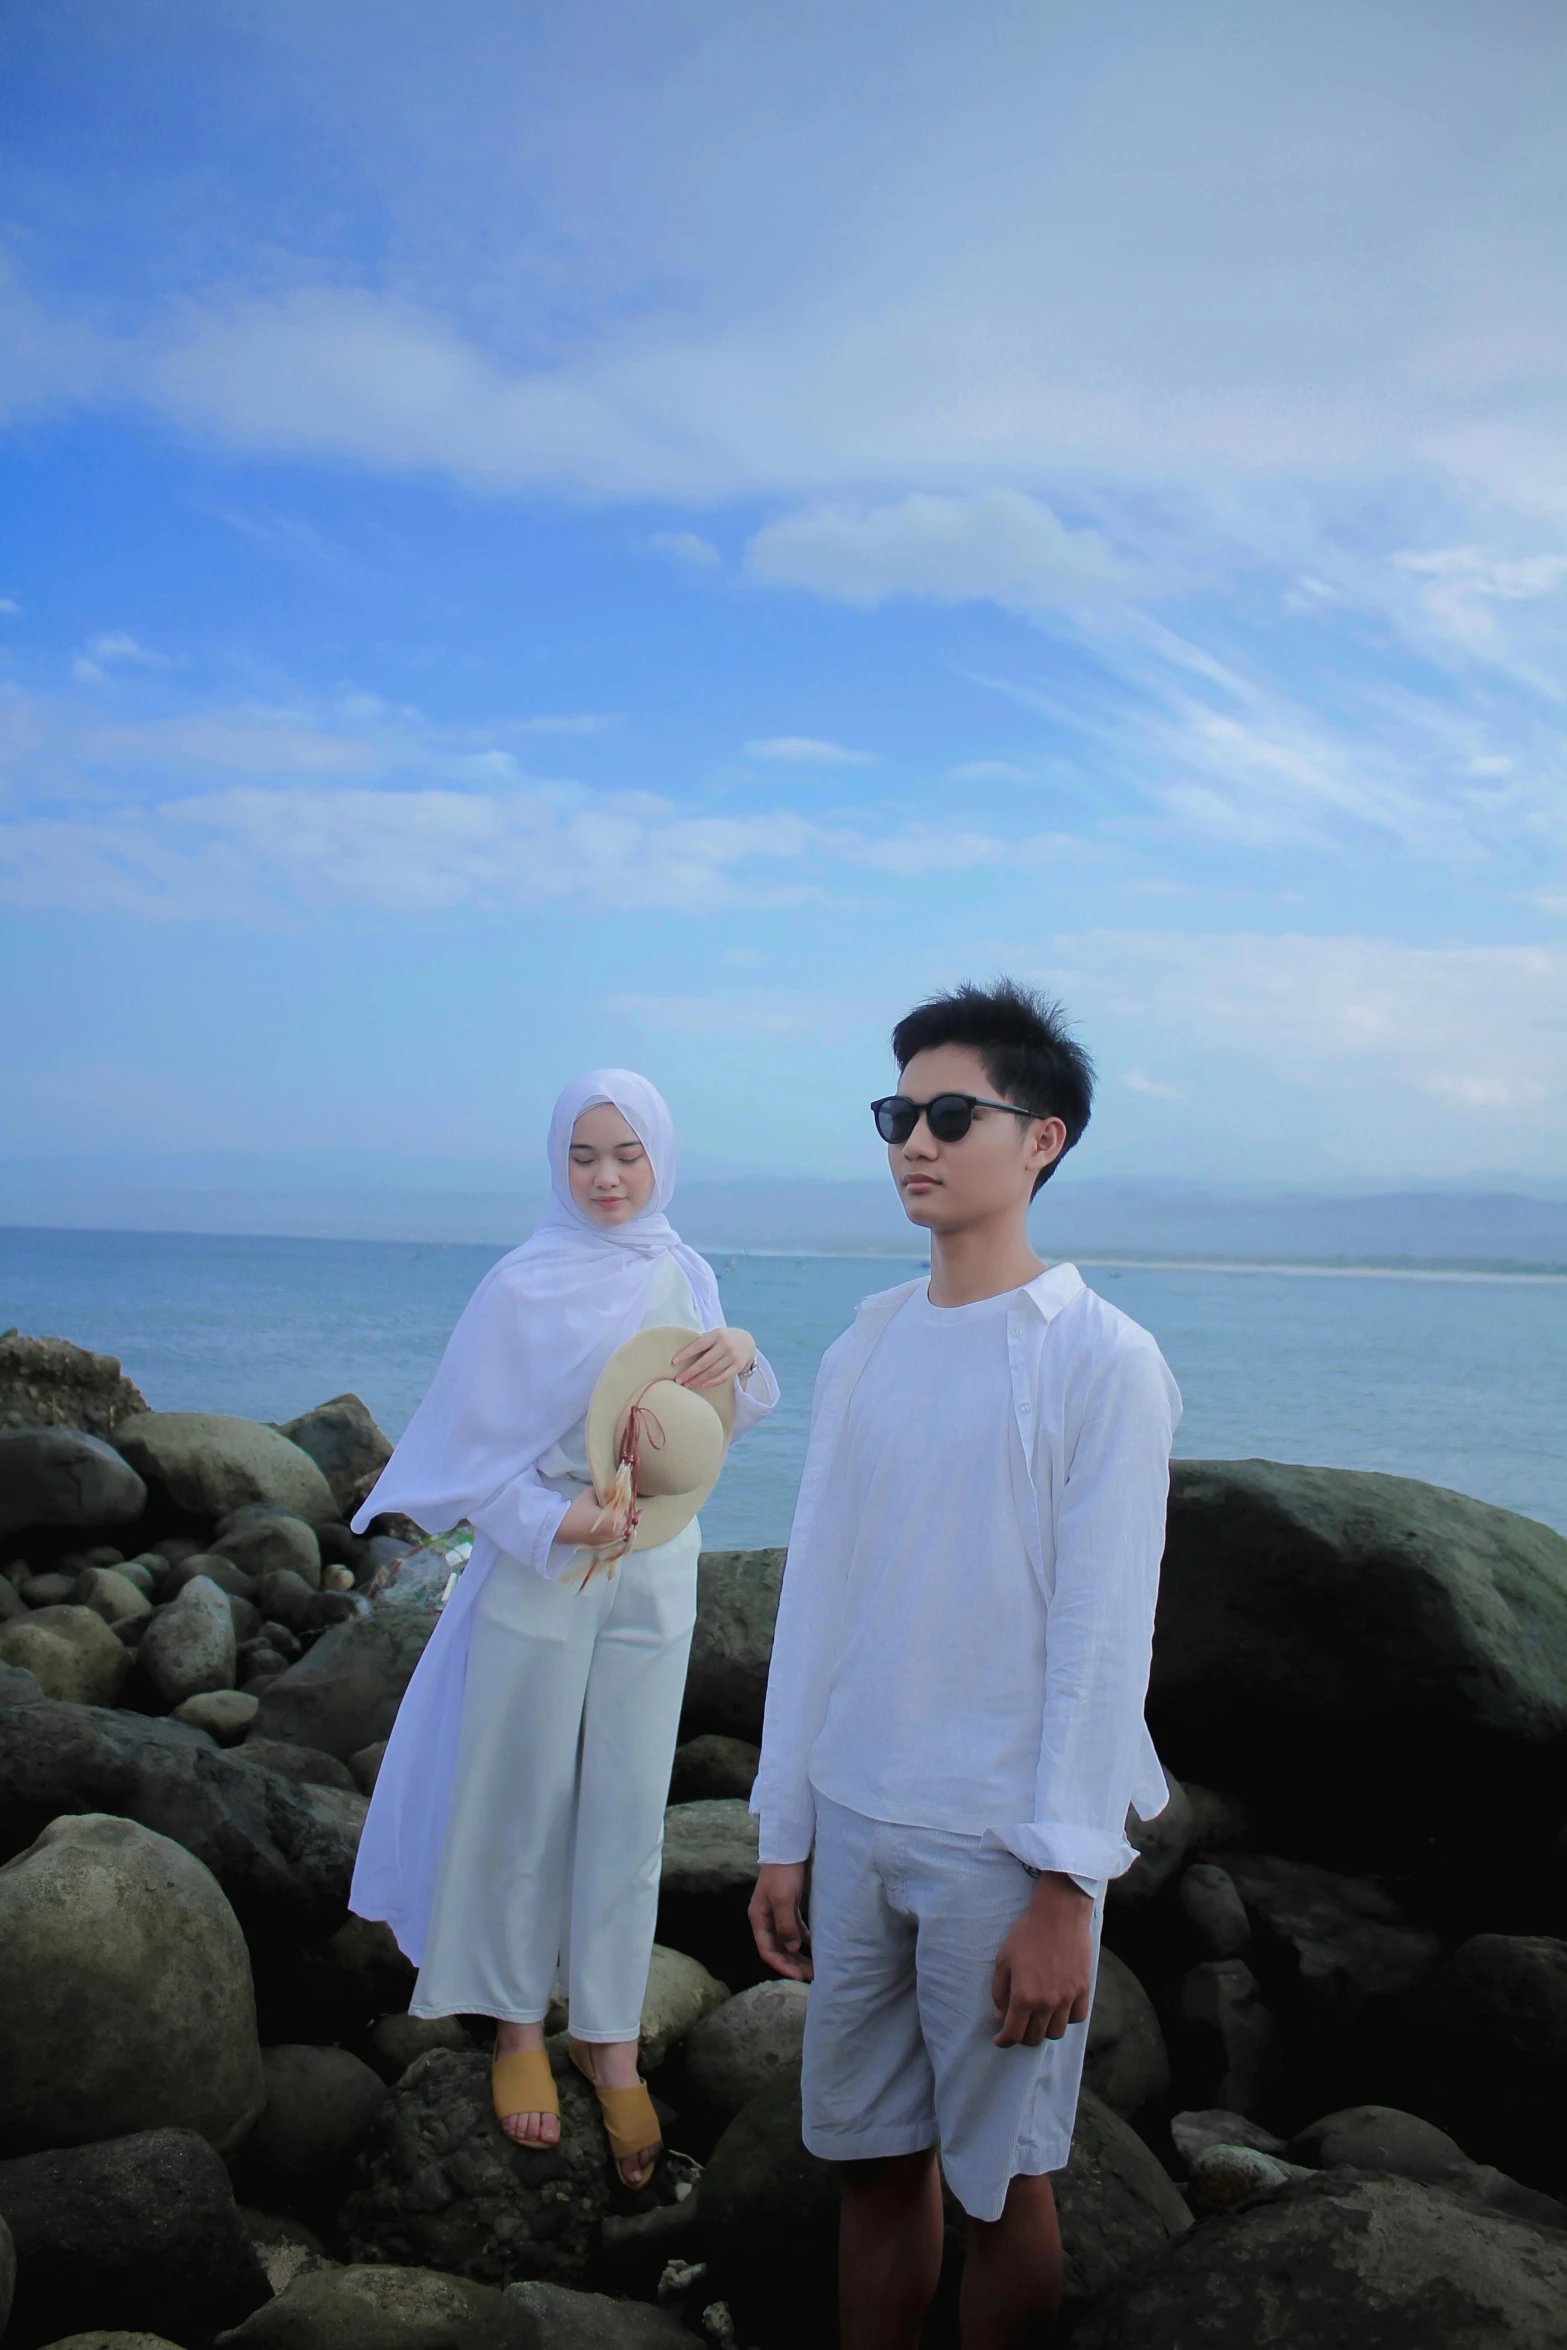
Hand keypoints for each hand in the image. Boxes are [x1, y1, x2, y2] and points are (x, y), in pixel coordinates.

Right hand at [555, 1490, 632, 1547]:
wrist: (562, 1529)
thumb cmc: (577, 1511)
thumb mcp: (591, 1494)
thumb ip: (605, 1491)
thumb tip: (614, 1490)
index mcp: (615, 1519)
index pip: (629, 1510)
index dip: (633, 1505)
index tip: (639, 1504)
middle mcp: (616, 1532)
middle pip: (630, 1522)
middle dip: (633, 1517)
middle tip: (640, 1512)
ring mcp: (610, 1540)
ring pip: (625, 1531)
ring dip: (628, 1525)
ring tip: (633, 1519)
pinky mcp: (604, 1545)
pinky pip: (617, 1537)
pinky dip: (620, 1531)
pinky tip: (619, 1526)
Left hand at [671, 1325, 755, 1390]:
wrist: (748, 1341)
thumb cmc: (724, 1338)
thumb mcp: (715, 1334)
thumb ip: (702, 1342)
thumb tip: (682, 1354)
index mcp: (716, 1335)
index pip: (698, 1345)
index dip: (686, 1354)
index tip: (674, 1362)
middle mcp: (725, 1345)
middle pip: (704, 1362)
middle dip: (690, 1372)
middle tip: (678, 1380)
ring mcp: (732, 1356)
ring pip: (713, 1371)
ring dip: (698, 1379)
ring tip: (687, 1384)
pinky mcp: (738, 1366)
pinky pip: (724, 1377)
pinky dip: (713, 1382)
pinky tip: (703, 1384)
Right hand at [749, 1861, 813, 1979]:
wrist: (788, 1847)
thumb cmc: (783, 1873)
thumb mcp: (783, 1899)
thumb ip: (786, 1925)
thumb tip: (792, 1949)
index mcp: (758, 1918)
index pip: (767, 1950)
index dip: (782, 1965)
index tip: (799, 1976)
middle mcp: (765, 1918)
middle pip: (777, 1948)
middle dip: (792, 1963)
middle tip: (811, 1975)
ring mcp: (776, 1913)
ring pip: (787, 1940)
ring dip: (799, 1954)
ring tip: (815, 1966)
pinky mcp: (788, 1906)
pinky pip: (795, 1929)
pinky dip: (803, 1939)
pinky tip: (815, 1946)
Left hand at [991, 1873, 1092, 2046]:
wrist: (1059, 1914)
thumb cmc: (1026, 1934)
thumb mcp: (1003, 1960)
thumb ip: (1000, 1992)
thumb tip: (1001, 2015)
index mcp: (1024, 1997)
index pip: (1014, 2034)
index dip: (1004, 2041)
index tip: (1000, 2040)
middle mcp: (1047, 2003)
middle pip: (1035, 2037)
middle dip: (1022, 2037)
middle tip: (1016, 2027)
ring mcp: (1067, 1998)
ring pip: (1056, 2032)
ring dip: (1044, 2030)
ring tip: (1037, 2019)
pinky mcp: (1083, 1989)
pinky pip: (1076, 2017)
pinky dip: (1065, 2019)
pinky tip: (1058, 2010)